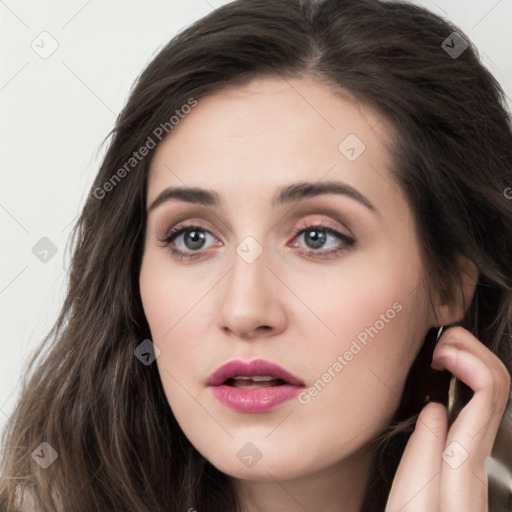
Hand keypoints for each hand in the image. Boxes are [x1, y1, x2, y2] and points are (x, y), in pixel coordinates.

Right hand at [385, 326, 510, 511]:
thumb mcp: (412, 497)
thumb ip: (425, 450)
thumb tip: (435, 407)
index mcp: (465, 458)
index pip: (488, 395)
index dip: (469, 362)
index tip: (439, 353)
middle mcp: (478, 452)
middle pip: (498, 385)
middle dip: (474, 350)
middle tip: (441, 341)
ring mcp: (476, 452)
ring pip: (493, 391)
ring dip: (471, 360)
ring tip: (439, 352)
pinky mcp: (466, 454)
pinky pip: (478, 404)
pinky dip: (464, 380)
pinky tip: (441, 379)